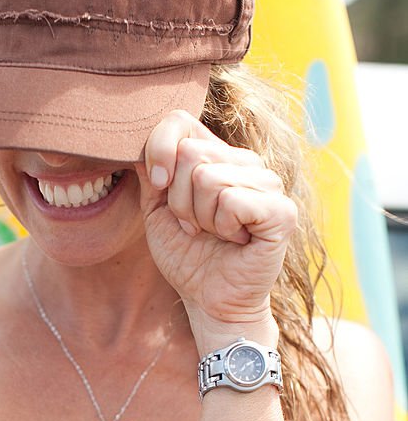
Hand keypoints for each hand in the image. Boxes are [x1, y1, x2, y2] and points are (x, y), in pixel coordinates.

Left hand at [136, 109, 296, 338]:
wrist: (209, 300)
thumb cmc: (186, 255)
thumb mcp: (155, 208)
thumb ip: (151, 170)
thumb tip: (138, 136)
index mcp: (217, 155)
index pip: (180, 121)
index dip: (159, 153)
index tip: (159, 188)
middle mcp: (246, 162)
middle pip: (190, 153)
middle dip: (178, 199)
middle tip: (195, 225)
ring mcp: (268, 183)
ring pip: (208, 177)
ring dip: (200, 217)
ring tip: (215, 234)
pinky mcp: (282, 210)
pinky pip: (232, 200)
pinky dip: (223, 227)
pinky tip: (235, 240)